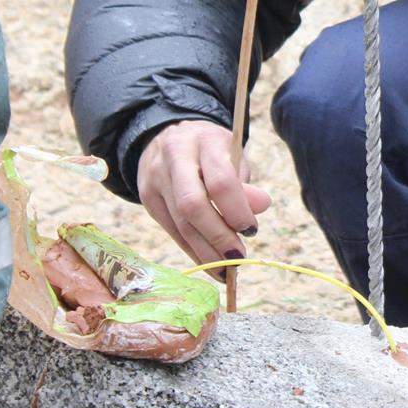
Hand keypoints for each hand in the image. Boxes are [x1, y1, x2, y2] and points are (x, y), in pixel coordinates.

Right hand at [136, 120, 272, 264]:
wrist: (167, 137)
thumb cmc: (211, 150)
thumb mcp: (232, 155)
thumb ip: (244, 183)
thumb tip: (260, 208)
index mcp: (204, 140)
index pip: (220, 181)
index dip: (237, 211)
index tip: (252, 230)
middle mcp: (174, 157)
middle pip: (193, 206)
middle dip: (218, 237)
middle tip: (239, 259)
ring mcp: (155, 178)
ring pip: (180, 224)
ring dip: (206, 253)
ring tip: (227, 270)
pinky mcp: (146, 198)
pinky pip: (171, 230)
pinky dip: (192, 251)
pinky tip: (209, 264)